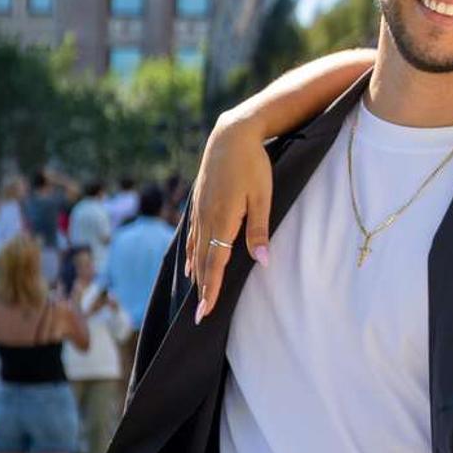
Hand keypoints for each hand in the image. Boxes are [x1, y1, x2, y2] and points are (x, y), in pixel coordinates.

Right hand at [184, 115, 274, 323]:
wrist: (230, 136)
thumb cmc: (253, 165)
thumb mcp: (263, 197)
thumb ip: (260, 230)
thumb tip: (263, 261)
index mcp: (222, 220)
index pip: (214, 264)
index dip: (211, 289)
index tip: (206, 312)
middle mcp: (206, 219)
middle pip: (202, 262)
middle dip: (202, 290)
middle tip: (199, 316)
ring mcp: (199, 211)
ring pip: (195, 250)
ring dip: (196, 274)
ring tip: (196, 296)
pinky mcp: (198, 203)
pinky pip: (192, 236)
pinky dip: (191, 254)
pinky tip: (189, 263)